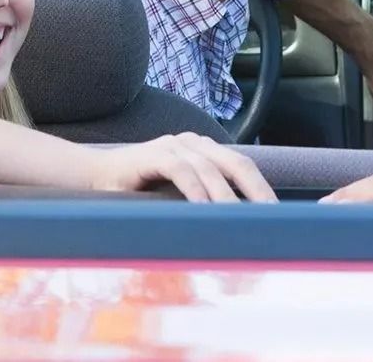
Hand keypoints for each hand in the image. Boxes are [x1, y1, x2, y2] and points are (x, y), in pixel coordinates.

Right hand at [96, 133, 276, 202]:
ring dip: (227, 198)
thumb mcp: (176, 195)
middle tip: (272, 217)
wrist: (93, 177)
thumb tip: (234, 230)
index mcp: (204, 150)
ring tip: (240, 220)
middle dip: (257, 191)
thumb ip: (202, 201)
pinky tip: (204, 209)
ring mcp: (174, 145)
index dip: (262, 188)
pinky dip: (195, 190)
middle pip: (237, 164)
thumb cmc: (138, 192)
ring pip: (211, 170)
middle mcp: (194, 143)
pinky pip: (181, 170)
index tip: (278, 214)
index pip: (242, 167)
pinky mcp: (154, 154)